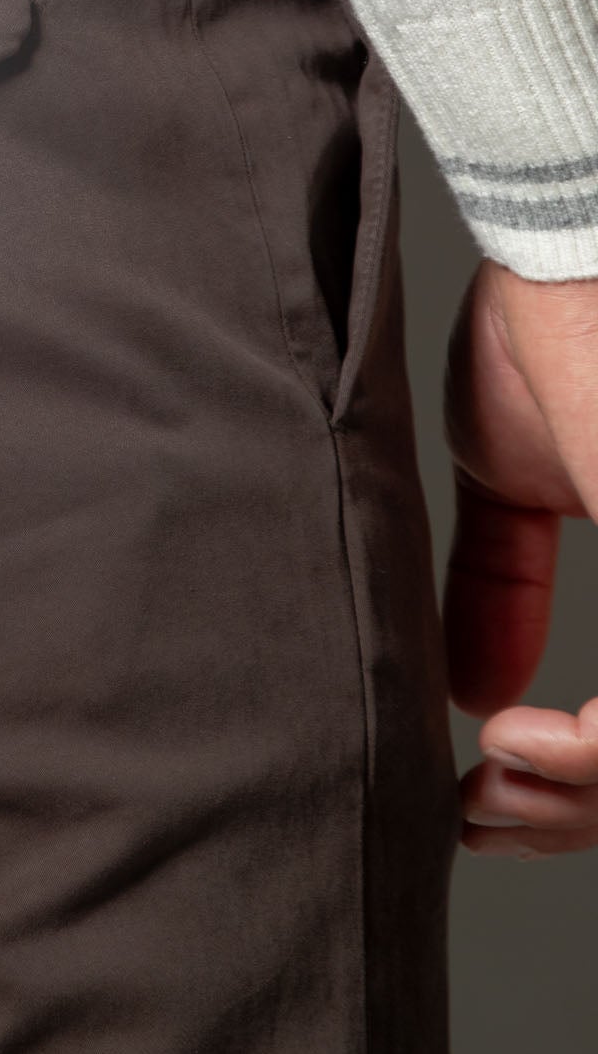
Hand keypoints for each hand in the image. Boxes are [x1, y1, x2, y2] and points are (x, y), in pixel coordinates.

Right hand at [444, 259, 597, 856]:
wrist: (558, 240)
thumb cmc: (546, 321)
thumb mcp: (513, 479)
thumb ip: (499, 584)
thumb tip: (475, 688)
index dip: (579, 783)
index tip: (489, 786)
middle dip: (569, 813)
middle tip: (483, 802)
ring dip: (579, 799)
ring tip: (494, 776)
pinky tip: (520, 741)